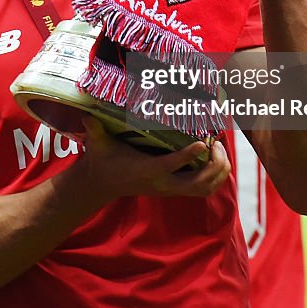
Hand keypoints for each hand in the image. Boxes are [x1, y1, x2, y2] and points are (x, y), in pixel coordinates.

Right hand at [79, 117, 230, 199]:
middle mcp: (163, 183)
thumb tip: (87, 118)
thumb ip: (95, 131)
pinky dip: (215, 176)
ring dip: (218, 171)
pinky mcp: (175, 189)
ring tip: (219, 148)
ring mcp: (171, 189)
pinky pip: (203, 189)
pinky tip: (215, 157)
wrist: (102, 184)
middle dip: (214, 165)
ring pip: (205, 189)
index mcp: (147, 170)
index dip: (189, 155)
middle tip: (217, 142)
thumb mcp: (98, 145)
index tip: (203, 141)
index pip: (172, 165)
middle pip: (198, 183)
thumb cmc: (103, 160)